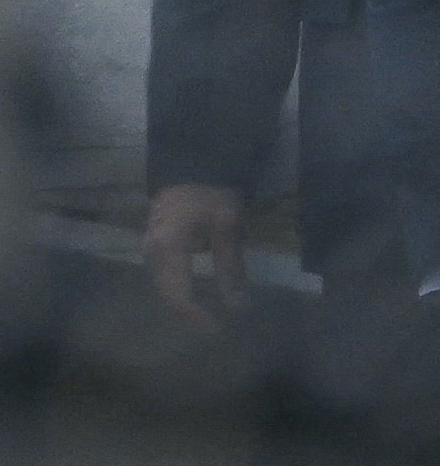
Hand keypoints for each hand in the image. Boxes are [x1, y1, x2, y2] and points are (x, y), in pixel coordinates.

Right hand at [144, 183, 247, 329]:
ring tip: (211, 315)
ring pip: (165, 287)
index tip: (221, 329)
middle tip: (218, 327)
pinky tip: (201, 294)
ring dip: (187, 303)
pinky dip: (182, 288)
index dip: (199, 317)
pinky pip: (166, 276)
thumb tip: (239, 307)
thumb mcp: (228, 227)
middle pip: (168, 295)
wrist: (194, 161)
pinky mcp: (155, 244)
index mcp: (167, 249)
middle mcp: (151, 253)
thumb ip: (231, 268)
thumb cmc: (213, 191)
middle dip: (192, 314)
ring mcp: (149, 248)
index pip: (179, 296)